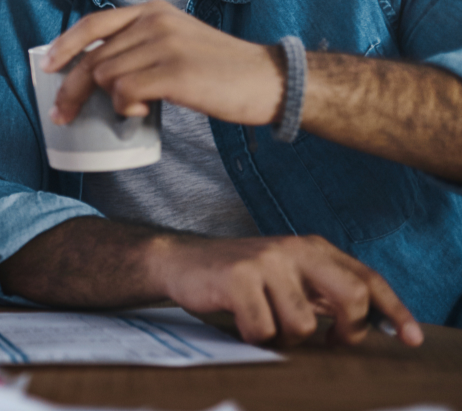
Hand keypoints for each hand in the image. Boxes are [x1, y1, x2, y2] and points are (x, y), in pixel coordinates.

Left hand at [44, 1, 283, 125]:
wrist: (269, 80)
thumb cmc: (220, 69)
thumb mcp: (176, 41)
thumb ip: (140, 45)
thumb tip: (97, 71)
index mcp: (152, 11)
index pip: (93, 24)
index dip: (64, 46)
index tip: (47, 67)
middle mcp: (154, 22)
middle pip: (93, 58)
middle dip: (72, 90)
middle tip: (62, 115)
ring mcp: (164, 45)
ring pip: (106, 76)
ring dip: (111, 101)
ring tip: (134, 109)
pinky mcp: (174, 72)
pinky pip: (125, 93)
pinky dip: (127, 109)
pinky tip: (144, 113)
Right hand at [152, 234, 422, 346]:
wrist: (180, 260)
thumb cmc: (239, 277)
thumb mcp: (287, 276)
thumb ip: (324, 292)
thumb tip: (371, 320)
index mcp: (312, 248)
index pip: (366, 278)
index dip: (393, 310)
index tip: (411, 337)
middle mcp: (293, 249)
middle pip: (350, 296)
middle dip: (347, 331)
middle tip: (332, 343)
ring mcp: (265, 262)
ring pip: (303, 325)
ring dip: (286, 339)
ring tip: (268, 327)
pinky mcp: (237, 278)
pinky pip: (263, 330)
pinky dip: (255, 337)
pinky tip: (242, 323)